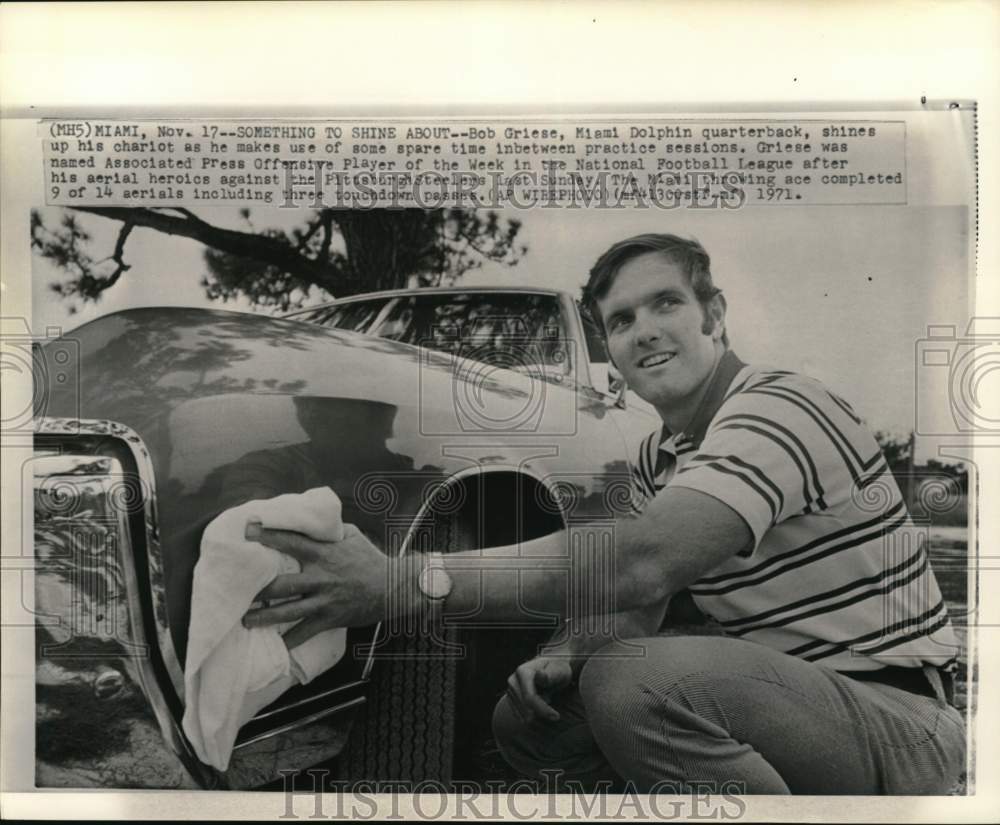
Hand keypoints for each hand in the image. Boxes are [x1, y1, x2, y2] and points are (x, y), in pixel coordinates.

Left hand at [242, 522, 393, 648]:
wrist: (392, 587)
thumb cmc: (369, 558)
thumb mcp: (351, 535)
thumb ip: (327, 530)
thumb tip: (308, 520)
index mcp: (324, 553)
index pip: (291, 541)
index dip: (269, 535)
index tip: (247, 529)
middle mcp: (321, 577)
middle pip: (282, 583)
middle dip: (257, 587)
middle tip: (235, 588)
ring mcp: (325, 600)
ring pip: (288, 610)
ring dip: (264, 616)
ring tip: (244, 620)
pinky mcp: (330, 618)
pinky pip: (306, 633)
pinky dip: (290, 642)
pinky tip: (275, 649)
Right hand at [506, 656, 573, 722]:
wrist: (551, 670)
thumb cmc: (558, 670)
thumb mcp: (559, 670)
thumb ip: (550, 675)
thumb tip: (539, 674)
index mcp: (523, 671)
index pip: (530, 698)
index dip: (543, 709)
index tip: (556, 716)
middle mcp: (513, 681)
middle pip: (526, 708)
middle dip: (541, 711)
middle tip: (552, 701)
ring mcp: (510, 691)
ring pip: (523, 715)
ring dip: (537, 713)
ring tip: (546, 699)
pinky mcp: (511, 700)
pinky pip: (521, 717)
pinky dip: (533, 716)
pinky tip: (539, 705)